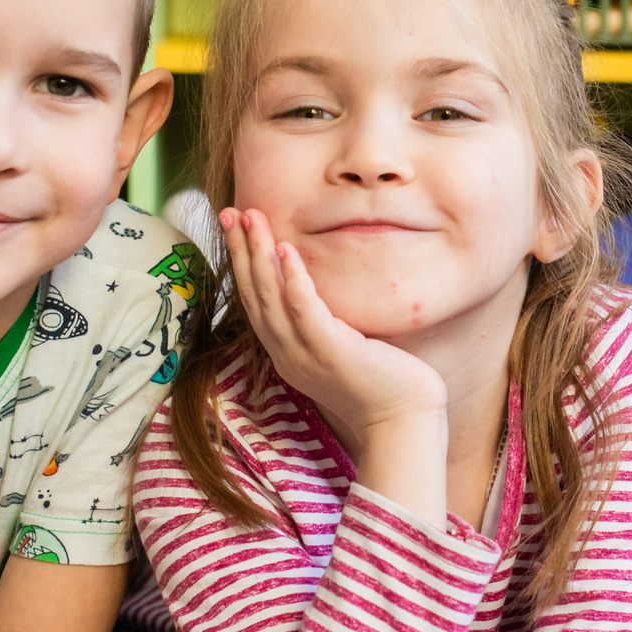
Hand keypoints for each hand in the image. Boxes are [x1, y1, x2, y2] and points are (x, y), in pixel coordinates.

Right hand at [221, 206, 447, 439]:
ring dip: (258, 255)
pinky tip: (286, 250)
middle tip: (227, 211)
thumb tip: (322, 288)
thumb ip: (324, 322)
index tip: (234, 227)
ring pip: (271, 298)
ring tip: (250, 218)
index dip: (241, 263)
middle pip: (254, 295)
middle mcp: (288, 354)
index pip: (255, 301)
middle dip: (239, 250)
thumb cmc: (381, 383)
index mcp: (287, 353)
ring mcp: (306, 354)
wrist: (403, 420)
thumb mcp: (341, 347)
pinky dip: (293, 279)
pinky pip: (304, 310)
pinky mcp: (331, 352)